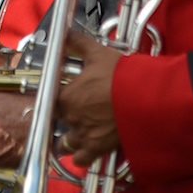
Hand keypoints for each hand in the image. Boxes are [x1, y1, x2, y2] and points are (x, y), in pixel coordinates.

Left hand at [53, 29, 120, 166]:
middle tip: (74, 109)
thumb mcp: (98, 54)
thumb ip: (78, 43)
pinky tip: (85, 150)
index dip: (52, 97)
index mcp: (67, 97)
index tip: (58, 95)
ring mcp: (84, 136)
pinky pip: (81, 159)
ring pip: (66, 143)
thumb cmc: (121, 76)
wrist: (145, 98)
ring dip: (70, 138)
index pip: (47, 100)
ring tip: (78, 130)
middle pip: (57, 121)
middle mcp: (71, 119)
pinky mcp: (98, 148)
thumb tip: (67, 33)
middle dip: (63, 117)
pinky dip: (81, 156)